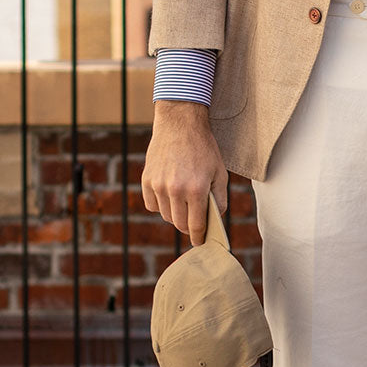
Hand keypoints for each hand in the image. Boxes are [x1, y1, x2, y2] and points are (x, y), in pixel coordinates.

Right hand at [141, 100, 228, 245]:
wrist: (180, 124)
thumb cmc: (204, 149)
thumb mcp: (220, 174)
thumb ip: (219, 200)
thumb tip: (214, 220)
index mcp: (196, 190)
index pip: (196, 226)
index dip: (199, 237)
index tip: (200, 242)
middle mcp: (175, 189)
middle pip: (179, 224)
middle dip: (188, 228)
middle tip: (194, 225)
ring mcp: (158, 185)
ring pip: (166, 216)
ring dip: (175, 216)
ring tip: (184, 206)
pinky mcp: (147, 179)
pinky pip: (152, 205)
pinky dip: (161, 206)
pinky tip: (170, 197)